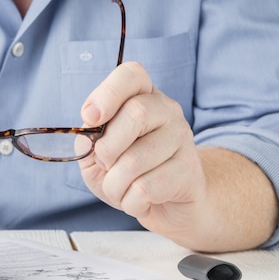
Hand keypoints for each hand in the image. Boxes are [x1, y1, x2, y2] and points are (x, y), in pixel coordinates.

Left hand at [77, 62, 207, 243]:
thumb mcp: (96, 154)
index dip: (108, 93)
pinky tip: (138, 200)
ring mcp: (182, 138)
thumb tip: (90, 137)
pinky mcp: (189, 171)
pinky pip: (145, 188)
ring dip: (114, 184)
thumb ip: (89, 140)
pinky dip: (129, 201)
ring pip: (136, 160)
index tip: (90, 117)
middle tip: (105, 165)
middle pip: (136, 114)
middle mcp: (167, 110)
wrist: (165, 205)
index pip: (132, 74)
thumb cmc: (125, 173)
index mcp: (141, 97)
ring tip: (120, 189)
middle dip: (107, 148)